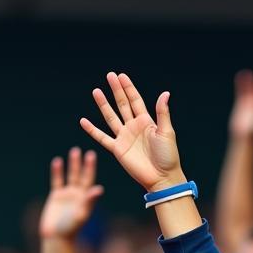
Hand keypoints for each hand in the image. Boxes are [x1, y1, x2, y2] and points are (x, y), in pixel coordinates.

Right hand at [38, 148, 103, 239]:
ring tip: (74, 151)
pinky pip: (57, 181)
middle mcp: (78, 195)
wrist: (57, 236)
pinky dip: (57, 172)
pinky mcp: (56, 196)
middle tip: (87, 151)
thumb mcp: (81, 213)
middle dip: (83, 164)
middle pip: (81, 176)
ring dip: (72, 164)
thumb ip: (89, 201)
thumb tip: (99, 189)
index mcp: (86, 198)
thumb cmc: (71, 228)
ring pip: (70, 176)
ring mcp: (67, 195)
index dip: (90, 168)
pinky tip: (57, 161)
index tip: (92, 155)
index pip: (89, 179)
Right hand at [80, 72, 184, 191]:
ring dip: (103, 105)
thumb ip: (162, 113)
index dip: (129, 88)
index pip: (135, 101)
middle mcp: (134, 127)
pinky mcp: (118, 149)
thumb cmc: (168, 156)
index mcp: (146, 122)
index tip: (121, 76)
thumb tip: (165, 93)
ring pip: (111, 117)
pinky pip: (102, 138)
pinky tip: (83, 121)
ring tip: (96, 91)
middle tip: (109, 75)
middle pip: (122, 105)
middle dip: (116, 90)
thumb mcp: (167, 132)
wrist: (163, 177)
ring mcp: (124, 138)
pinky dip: (92, 130)